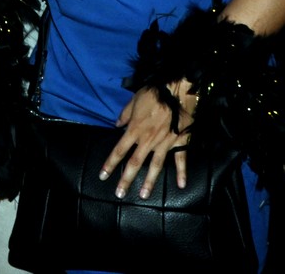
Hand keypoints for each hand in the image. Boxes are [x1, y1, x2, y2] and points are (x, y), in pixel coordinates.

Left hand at [101, 81, 197, 198]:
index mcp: (135, 130)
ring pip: (155, 166)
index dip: (110, 164)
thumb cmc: (153, 93)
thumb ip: (125, 114)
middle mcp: (148, 140)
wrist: (176, 90)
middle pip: (134, 163)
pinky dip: (182, 172)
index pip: (119, 150)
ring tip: (144, 195)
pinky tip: (181, 184)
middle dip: (126, 179)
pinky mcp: (179, 142)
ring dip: (149, 182)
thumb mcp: (134, 100)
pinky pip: (180, 159)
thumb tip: (117, 124)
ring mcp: (164, 143)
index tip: (103, 176)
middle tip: (119, 194)